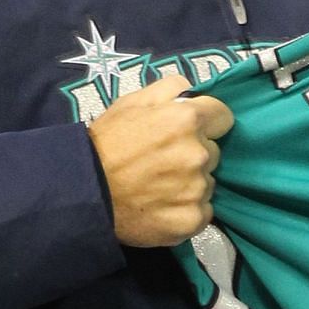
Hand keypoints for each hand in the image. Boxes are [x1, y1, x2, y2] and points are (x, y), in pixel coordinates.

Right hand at [88, 71, 234, 249]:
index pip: (223, 116)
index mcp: (186, 119)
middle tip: (164, 160)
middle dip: (195, 153)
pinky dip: (187, 210)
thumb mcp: (132, 101)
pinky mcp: (193, 219)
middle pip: (213, 151)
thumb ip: (169, 89)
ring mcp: (197, 190)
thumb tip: (193, 92)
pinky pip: (202, 211)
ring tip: (159, 185)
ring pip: (207, 182)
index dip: (207, 122)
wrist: (85, 193)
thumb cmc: (107, 142)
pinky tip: (164, 207)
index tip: (189, 131)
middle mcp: (198, 154)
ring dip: (191, 183)